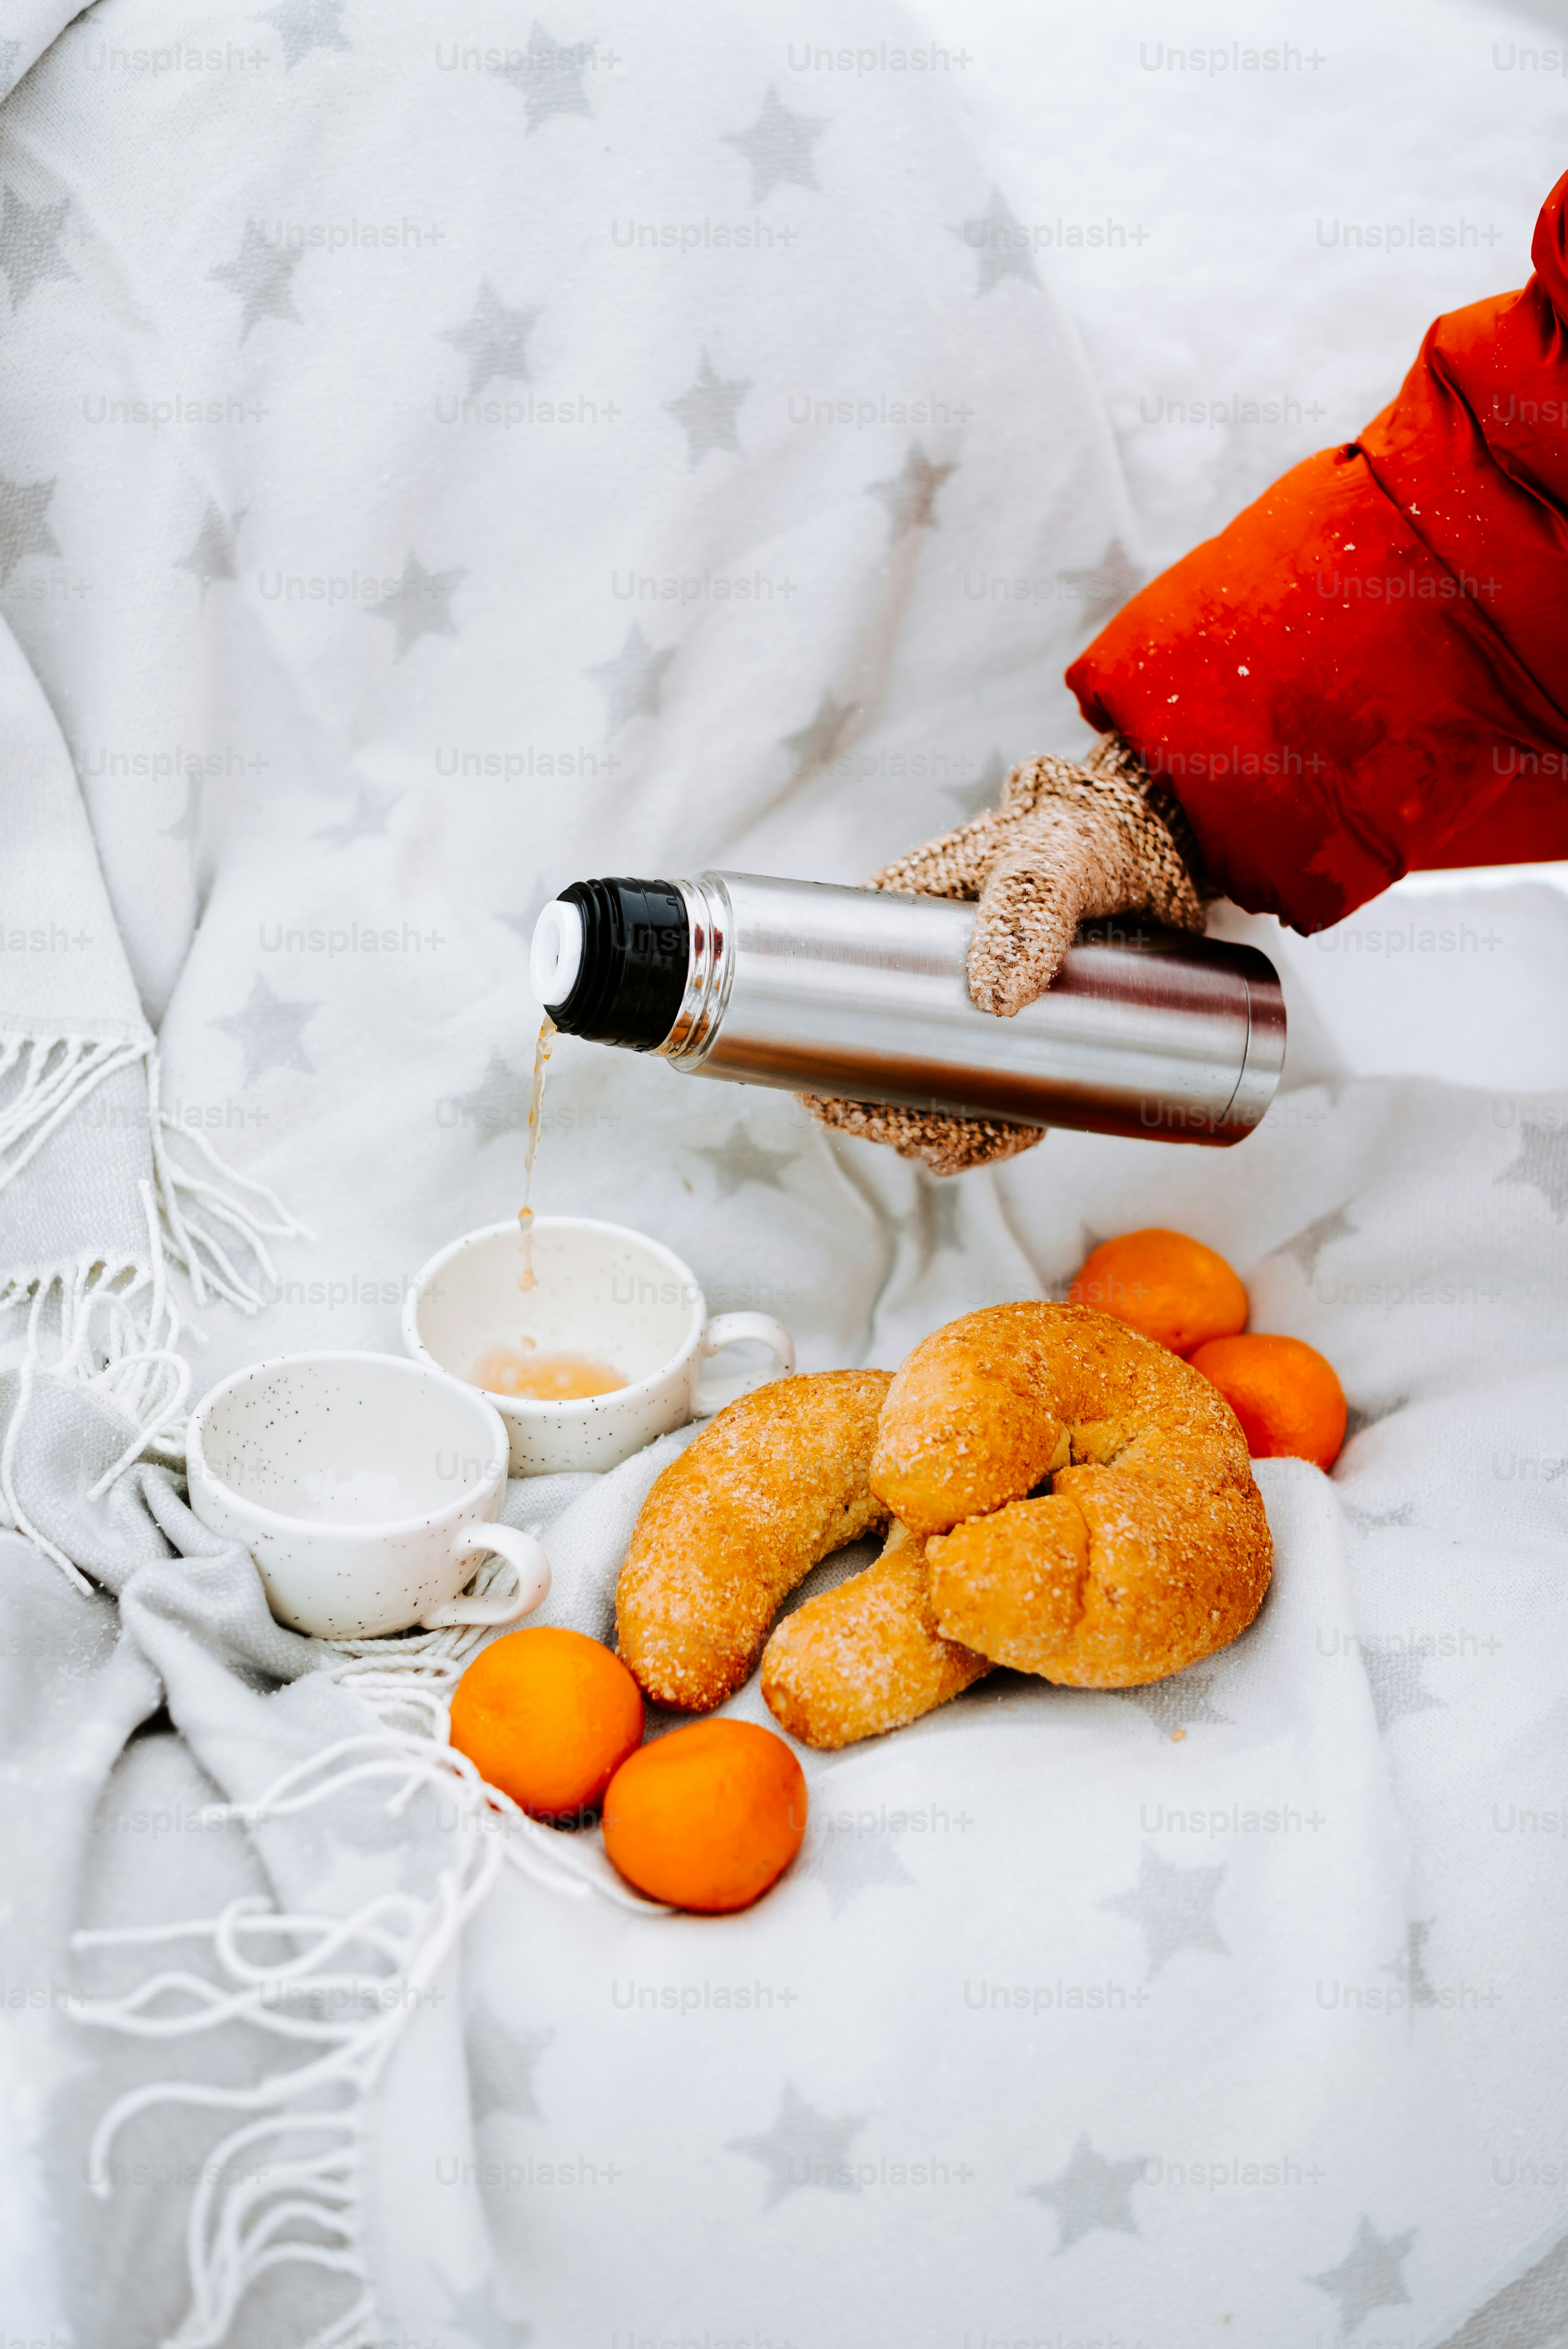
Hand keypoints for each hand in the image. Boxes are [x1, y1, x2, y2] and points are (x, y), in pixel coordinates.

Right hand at [801, 736, 1207, 1174]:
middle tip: (943, 1139)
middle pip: (882, 1067)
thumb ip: (1030, 904)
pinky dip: (999, 1127)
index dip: (830, 1066)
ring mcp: (975, 1008)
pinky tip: (1025, 1129)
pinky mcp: (1022, 1032)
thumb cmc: (1090, 834)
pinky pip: (995, 1095)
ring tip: (1000, 1137)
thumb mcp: (1056, 854)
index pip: (835, 1004)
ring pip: (938, 1093)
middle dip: (900, 1119)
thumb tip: (996, 999)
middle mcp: (928, 974)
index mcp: (901, 923)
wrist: (1160, 846)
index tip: (842, 1109)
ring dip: (951, 1136)